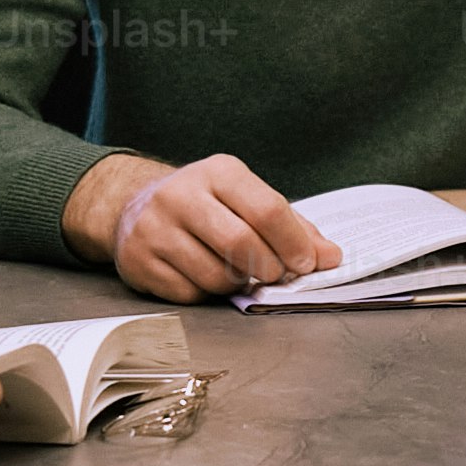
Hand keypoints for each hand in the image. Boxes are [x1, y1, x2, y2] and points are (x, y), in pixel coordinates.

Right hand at [70, 151, 336, 303]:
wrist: (135, 206)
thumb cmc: (208, 206)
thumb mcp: (247, 200)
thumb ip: (292, 228)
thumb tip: (330, 257)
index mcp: (218, 172)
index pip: (266, 209)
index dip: (293, 243)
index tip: (307, 263)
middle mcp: (181, 195)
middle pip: (240, 243)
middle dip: (268, 268)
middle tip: (275, 275)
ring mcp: (155, 228)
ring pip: (215, 275)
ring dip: (237, 283)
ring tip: (237, 271)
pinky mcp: (138, 261)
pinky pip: (189, 293)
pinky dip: (207, 293)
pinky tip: (205, 276)